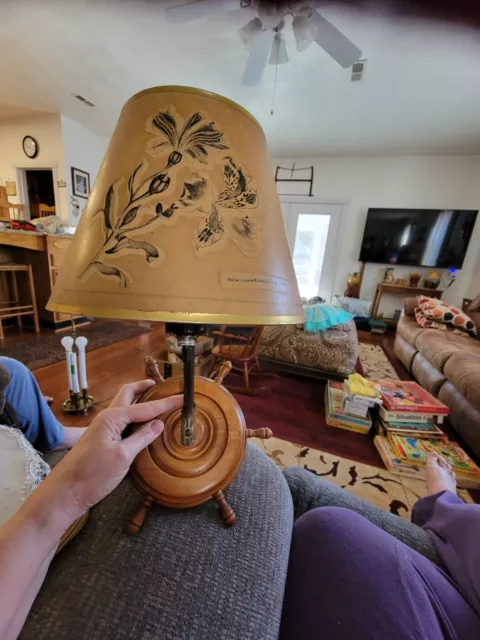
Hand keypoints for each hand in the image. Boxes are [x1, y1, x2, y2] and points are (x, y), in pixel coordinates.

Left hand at [37, 380, 182, 524]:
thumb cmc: (93, 475)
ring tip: (155, 401)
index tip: (183, 397)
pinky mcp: (101, 440)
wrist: (65, 493)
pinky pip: (121, 421)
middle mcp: (106, 418)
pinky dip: (134, 417)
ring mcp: (102, 429)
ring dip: (138, 401)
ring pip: (123, 407)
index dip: (165, 403)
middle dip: (144, 387)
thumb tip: (159, 424)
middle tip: (161, 386)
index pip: (145, 407)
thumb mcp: (123, 457)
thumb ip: (142, 438)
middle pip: (127, 395)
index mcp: (112, 418)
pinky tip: (142, 425)